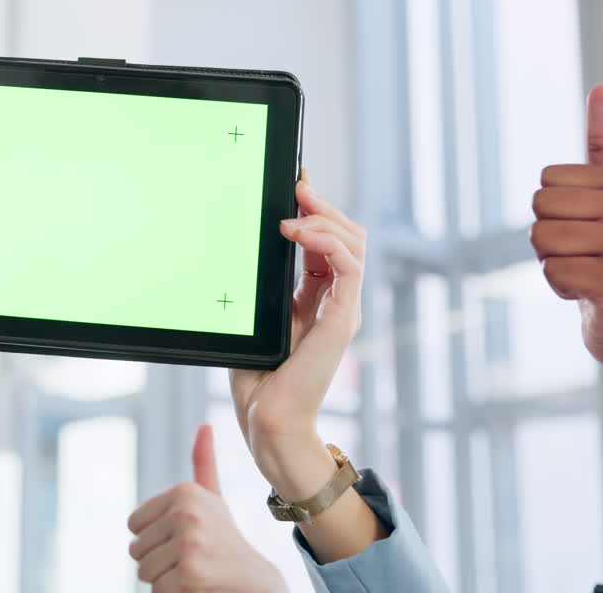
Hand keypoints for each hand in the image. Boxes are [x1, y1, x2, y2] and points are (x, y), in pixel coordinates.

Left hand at [127, 425, 286, 592]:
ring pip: (144, 572)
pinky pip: (157, 590)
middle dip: (159, 562)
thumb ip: (203, 463)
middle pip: (135, 549)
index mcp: (184, 492)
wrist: (257, 584)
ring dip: (166, 580)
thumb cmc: (227, 542)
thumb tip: (204, 426)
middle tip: (192, 560)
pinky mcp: (190, 572)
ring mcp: (189, 542)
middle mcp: (186, 512)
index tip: (185, 539)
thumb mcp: (213, 500)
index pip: (133, 525)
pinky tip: (199, 588)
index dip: (155, 540)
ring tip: (196, 573)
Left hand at [228, 173, 365, 488]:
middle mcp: (337, 300)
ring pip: (354, 243)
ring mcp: (343, 309)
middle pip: (347, 235)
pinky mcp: (342, 319)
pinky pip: (349, 266)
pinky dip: (326, 240)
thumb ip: (263, 285)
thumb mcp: (258, 318)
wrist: (268, 420)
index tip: (294, 183)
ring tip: (292, 213)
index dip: (315, 209)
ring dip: (324, 218)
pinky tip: (296, 232)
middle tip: (296, 188)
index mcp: (318, 297)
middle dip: (323, 206)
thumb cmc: (258, 378)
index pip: (327, 240)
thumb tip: (248, 242)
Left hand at [531, 84, 602, 399]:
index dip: (553, 212)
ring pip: (541, 239)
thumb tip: (601, 86)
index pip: (546, 181)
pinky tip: (588, 294)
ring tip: (586, 273)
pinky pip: (552, 272)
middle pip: (539, 207)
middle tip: (583, 256)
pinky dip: (559, 287)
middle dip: (547, 238)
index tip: (587, 231)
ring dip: (553, 263)